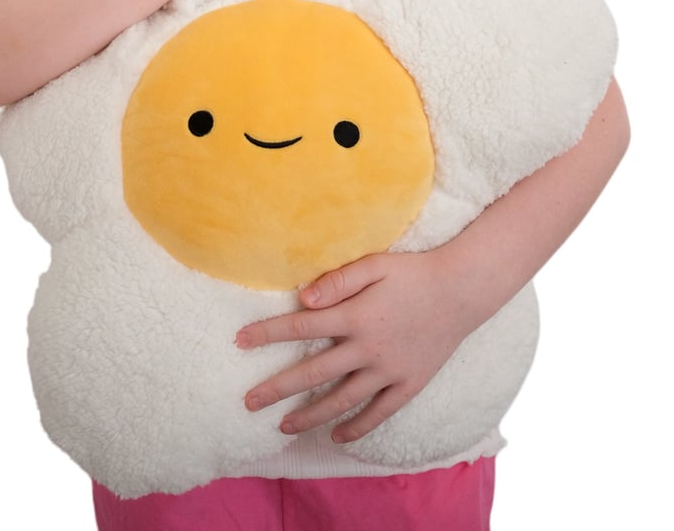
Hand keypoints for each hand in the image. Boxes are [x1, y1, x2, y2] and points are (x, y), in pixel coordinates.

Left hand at [236, 250, 474, 443]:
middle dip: (277, 388)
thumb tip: (303, 297)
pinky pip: (379, 412)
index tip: (239, 341)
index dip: (267, 334)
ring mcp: (389, 370)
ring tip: (282, 426)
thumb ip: (339, 279)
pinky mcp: (409, 384)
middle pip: (313, 373)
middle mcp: (368, 348)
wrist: (462, 290)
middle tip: (248, 402)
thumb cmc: (414, 272)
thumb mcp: (376, 264)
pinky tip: (337, 436)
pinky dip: (357, 427)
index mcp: (356, 315)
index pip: (301, 326)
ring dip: (310, 415)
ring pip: (342, 400)